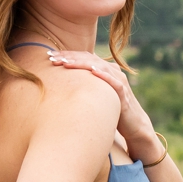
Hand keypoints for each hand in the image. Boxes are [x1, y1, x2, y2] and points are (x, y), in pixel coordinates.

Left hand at [47, 50, 163, 161]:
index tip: (48, 56)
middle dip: (69, 57)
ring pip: (98, 67)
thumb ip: (83, 86)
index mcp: (104, 69)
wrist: (134, 125)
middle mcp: (112, 71)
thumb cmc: (111, 110)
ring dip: (81, 63)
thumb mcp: (95, 95)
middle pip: (88, 59)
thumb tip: (61, 86)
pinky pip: (114, 82)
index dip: (66, 55)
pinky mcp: (123, 93)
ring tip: (65, 63)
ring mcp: (119, 81)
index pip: (83, 57)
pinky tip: (92, 71)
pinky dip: (104, 75)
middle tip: (51, 57)